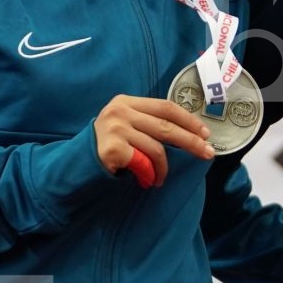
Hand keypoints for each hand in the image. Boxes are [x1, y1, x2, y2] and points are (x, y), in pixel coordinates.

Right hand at [93, 94, 213, 185]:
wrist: (75, 163)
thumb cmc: (107, 144)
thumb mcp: (125, 124)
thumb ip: (148, 121)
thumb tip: (190, 132)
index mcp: (127, 101)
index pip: (166, 107)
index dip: (189, 120)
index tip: (205, 133)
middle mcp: (120, 111)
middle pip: (166, 126)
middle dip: (191, 141)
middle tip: (207, 153)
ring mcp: (115, 129)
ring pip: (156, 148)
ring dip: (164, 168)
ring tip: (161, 178)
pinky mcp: (112, 149)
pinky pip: (143, 163)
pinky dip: (150, 174)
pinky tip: (147, 180)